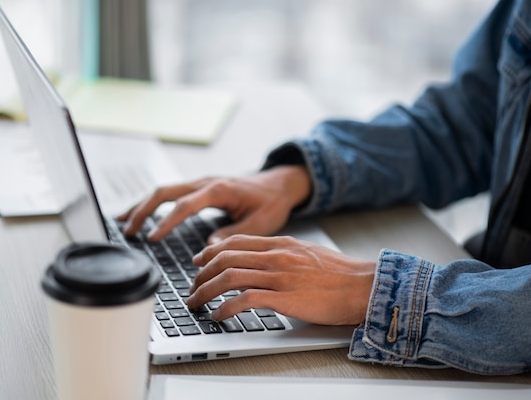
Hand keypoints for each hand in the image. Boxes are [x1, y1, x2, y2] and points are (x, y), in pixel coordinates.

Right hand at [118, 165, 310, 242]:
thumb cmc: (271, 203)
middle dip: (143, 211)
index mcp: (219, 189)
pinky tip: (140, 213)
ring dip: (142, 205)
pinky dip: (152, 203)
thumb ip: (233, 235)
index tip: (151, 238)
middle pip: (165, 192)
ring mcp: (201, 183)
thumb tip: (207, 249)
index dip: (166, 222)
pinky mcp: (199, 188)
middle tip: (128, 231)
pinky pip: (171, 194)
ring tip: (122, 222)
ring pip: (164, 190)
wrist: (280, 184)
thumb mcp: (260, 223)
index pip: (185, 205)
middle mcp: (206, 182)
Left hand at [186, 234, 375, 324]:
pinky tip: (218, 315)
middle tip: (192, 287)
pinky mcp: (284, 297)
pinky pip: (245, 300)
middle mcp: (276, 256)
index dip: (211, 251)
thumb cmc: (339, 274)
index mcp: (281, 244)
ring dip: (206, 291)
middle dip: (201, 273)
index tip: (199, 261)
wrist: (364, 285)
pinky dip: (226, 307)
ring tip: (196, 302)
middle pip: (225, 258)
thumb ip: (282, 254)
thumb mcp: (307, 254)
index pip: (235, 242)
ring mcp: (279, 276)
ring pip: (229, 277)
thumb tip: (262, 261)